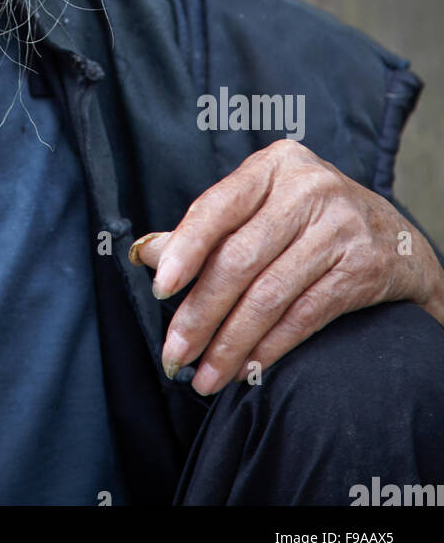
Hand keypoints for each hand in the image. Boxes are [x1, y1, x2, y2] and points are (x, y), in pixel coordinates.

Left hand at [129, 139, 443, 394]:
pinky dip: (270, 347)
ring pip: (270, 294)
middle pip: (240, 258)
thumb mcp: (260, 208)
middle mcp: (309, 188)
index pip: (218, 207)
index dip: (186, 249)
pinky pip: (304, 316)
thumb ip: (206, 230)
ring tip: (204, 377)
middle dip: (201, 314)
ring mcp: (340, 227)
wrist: (395, 239)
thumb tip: (147, 253)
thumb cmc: (307, 220)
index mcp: (273, 165)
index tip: (159, 289)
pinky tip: (246, 369)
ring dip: (231, 343)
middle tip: (174, 354)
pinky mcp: (363, 267)